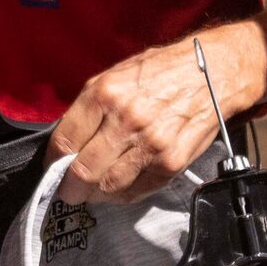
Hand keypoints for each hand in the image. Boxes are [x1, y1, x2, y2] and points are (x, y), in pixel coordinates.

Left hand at [48, 37, 240, 204]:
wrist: (214, 72)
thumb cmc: (163, 71)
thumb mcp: (117, 74)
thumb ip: (90, 107)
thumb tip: (67, 141)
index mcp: (105, 93)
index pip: (64, 142)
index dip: (53, 162)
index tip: (53, 167)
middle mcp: (126, 120)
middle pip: (82, 172)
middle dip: (69, 188)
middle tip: (68, 190)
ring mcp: (150, 144)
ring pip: (108, 186)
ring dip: (95, 194)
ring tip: (92, 190)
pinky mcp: (171, 162)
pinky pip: (137, 191)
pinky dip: (123, 194)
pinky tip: (119, 186)